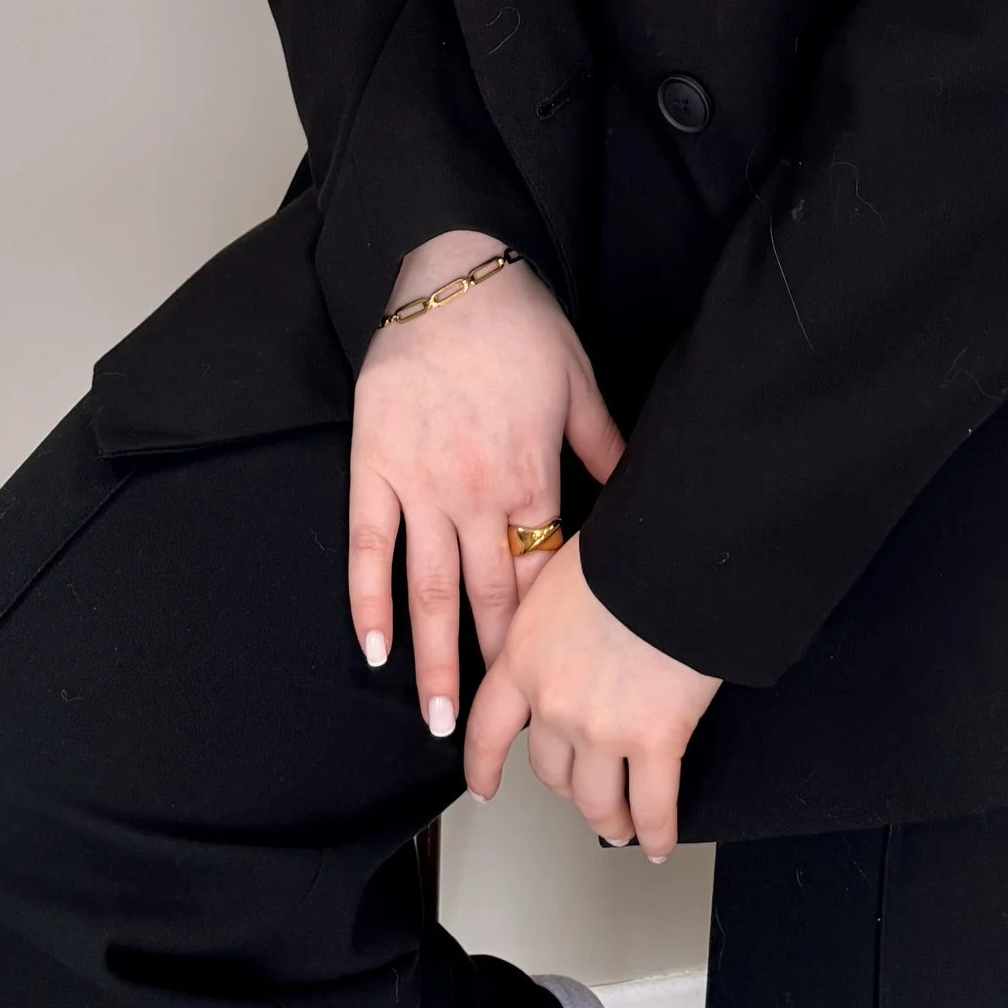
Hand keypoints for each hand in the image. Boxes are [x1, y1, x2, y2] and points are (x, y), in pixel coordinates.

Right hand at [348, 231, 624, 739]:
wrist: (454, 272)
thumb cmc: (520, 323)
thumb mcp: (581, 383)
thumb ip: (608, 449)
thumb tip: (640, 498)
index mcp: (531, 477)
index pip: (539, 576)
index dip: (543, 636)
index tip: (553, 685)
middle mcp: (476, 494)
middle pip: (486, 599)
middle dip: (491, 671)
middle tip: (489, 735)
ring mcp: (421, 483)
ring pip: (428, 588)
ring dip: (432, 657)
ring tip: (432, 719)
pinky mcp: (375, 463)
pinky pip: (368, 543)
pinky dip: (368, 597)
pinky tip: (372, 646)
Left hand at [463, 538, 719, 862]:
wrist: (674, 553)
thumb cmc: (626, 544)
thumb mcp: (562, 568)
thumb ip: (550, 608)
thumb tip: (560, 616)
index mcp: (524, 655)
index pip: (487, 727)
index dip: (484, 766)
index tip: (484, 786)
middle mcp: (553, 702)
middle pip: (549, 770)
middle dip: (566, 785)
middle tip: (581, 789)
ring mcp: (602, 729)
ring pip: (596, 800)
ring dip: (608, 819)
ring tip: (619, 826)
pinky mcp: (655, 741)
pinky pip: (652, 807)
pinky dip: (655, 832)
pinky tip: (657, 843)